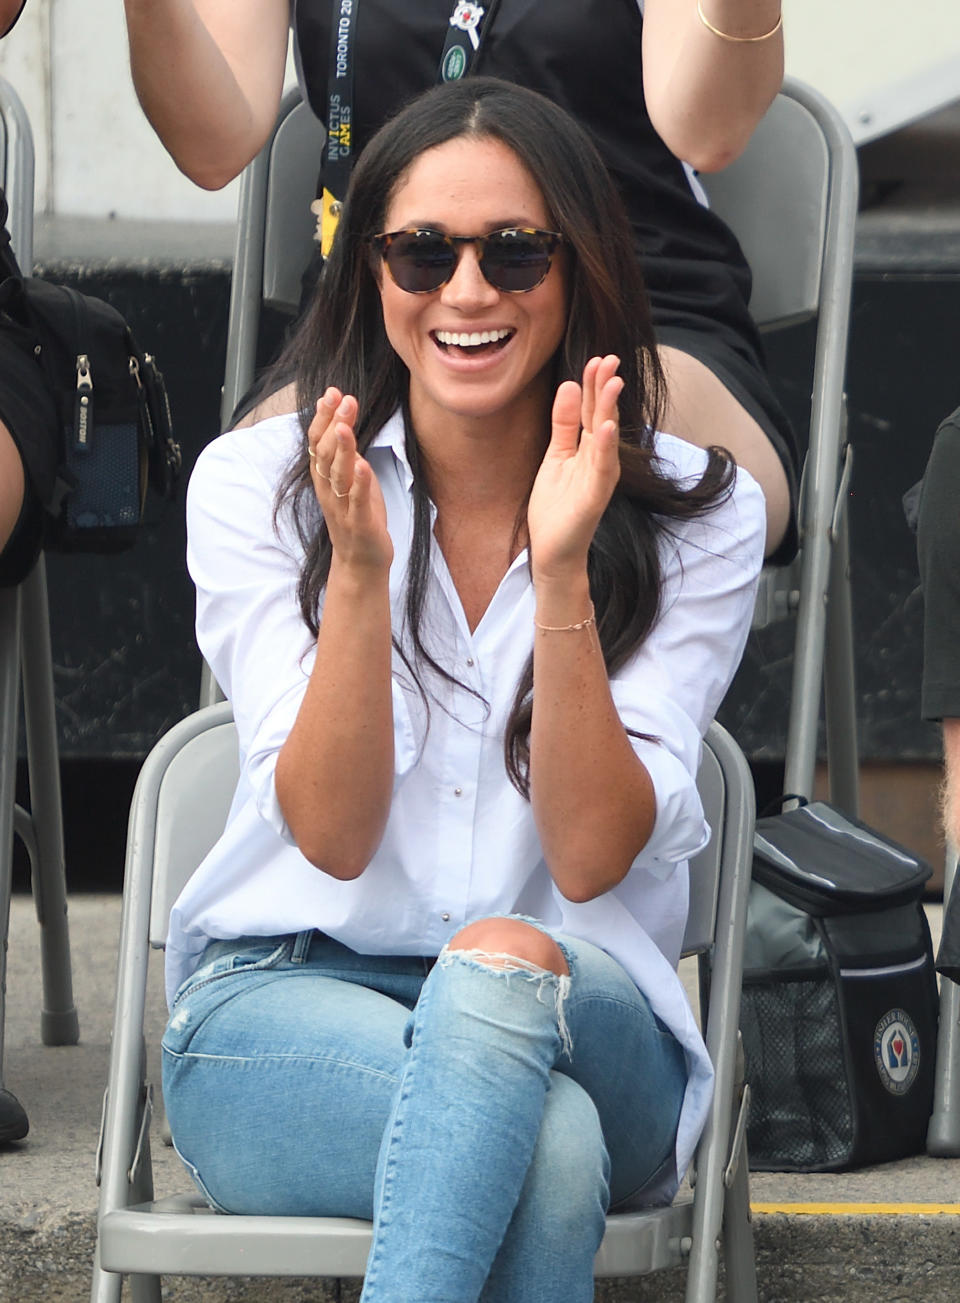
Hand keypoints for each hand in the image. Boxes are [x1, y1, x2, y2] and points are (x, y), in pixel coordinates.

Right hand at [309, 388, 392, 572]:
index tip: (332, 392)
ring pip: (337, 475)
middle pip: (325, 453)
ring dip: (343, 448)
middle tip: (344, 399)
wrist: (361, 563)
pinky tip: (363, 465)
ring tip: (346, 425)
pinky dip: (359, 483)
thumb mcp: (351, 480)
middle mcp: (328, 491)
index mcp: (325, 479)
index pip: (318, 443)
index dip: (323, 417)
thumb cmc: (358, 517)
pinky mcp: (360, 524)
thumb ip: (346, 454)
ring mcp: (342, 508)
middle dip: (334, 425)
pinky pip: (357, 501)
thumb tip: (343, 422)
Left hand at [527, 355, 622, 581]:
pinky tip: (606, 427)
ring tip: (613, 383)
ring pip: (606, 438)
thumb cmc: (556, 507)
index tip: (596, 359)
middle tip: (608, 359)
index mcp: (589, 449)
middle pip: (603, 417)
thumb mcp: (555, 456)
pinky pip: (602, 468)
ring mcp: (599, 478)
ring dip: (610, 410)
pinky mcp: (595, 497)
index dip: (594, 385)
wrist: (553, 550)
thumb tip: (570, 387)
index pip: (593, 410)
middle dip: (605, 388)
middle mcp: (599, 460)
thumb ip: (564, 425)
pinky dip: (606, 447)